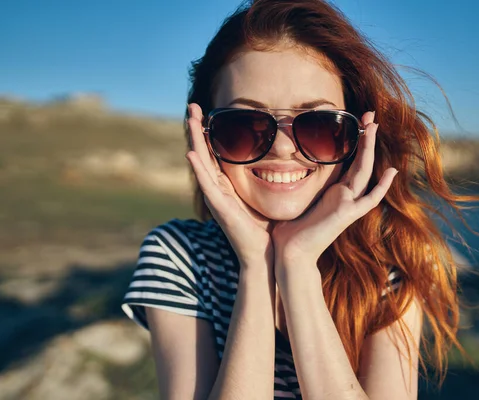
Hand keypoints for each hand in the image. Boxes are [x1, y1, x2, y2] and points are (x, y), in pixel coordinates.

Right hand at [185, 103, 272, 267]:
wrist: (267, 254)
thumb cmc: (269, 227)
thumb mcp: (270, 192)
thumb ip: (275, 174)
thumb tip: (290, 152)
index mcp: (229, 184)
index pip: (216, 152)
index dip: (210, 131)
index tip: (208, 109)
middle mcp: (219, 188)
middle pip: (204, 152)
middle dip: (197, 129)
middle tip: (193, 104)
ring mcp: (216, 197)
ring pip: (201, 163)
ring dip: (193, 140)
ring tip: (188, 119)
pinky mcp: (219, 208)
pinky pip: (206, 185)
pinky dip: (198, 169)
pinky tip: (190, 153)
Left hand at [271, 111, 396, 270]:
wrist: (291, 253)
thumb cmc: (288, 232)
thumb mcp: (293, 201)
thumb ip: (293, 186)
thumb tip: (275, 169)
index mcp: (333, 193)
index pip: (348, 163)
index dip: (354, 144)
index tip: (357, 124)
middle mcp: (344, 197)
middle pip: (360, 162)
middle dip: (365, 138)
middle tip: (371, 116)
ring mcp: (348, 205)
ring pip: (364, 172)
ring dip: (369, 149)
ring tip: (374, 126)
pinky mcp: (347, 214)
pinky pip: (369, 198)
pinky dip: (381, 186)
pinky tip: (390, 171)